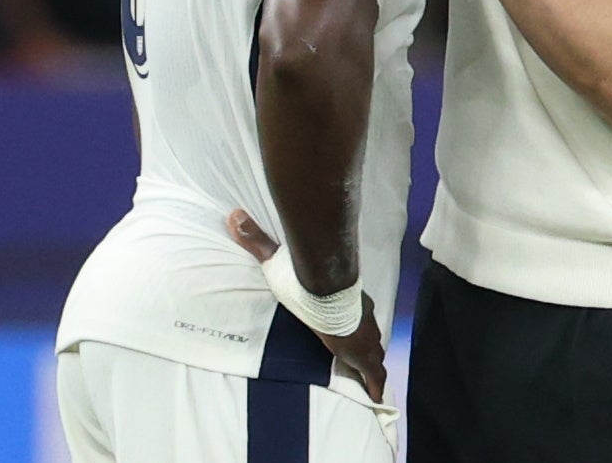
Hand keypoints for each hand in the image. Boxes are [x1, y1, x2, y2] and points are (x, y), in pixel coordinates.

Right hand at [227, 210, 386, 401]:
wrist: (325, 295)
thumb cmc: (307, 283)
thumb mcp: (279, 264)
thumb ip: (258, 241)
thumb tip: (234, 215)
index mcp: (346, 298)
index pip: (356, 309)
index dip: (357, 318)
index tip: (356, 325)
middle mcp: (360, 316)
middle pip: (368, 330)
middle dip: (367, 342)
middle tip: (365, 354)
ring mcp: (363, 335)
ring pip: (373, 350)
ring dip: (372, 361)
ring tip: (373, 376)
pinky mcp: (361, 353)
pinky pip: (372, 372)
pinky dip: (374, 383)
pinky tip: (377, 395)